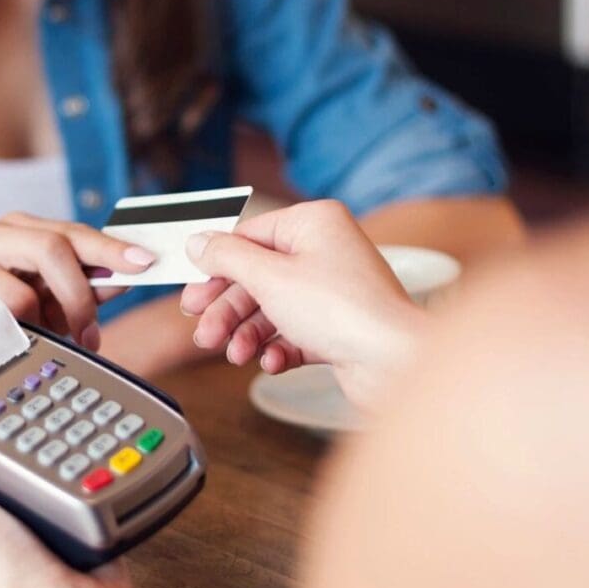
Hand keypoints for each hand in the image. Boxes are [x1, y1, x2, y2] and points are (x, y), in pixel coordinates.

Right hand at [0, 212, 154, 350]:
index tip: (142, 263)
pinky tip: (5, 343)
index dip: (109, 249)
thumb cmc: (6, 313)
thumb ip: (90, 285)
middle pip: (48, 248)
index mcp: (15, 228)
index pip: (69, 232)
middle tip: (89, 332)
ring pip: (17, 292)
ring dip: (39, 323)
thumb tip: (127, 274)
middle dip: (79, 295)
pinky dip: (3, 337)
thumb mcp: (53, 299)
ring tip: (36, 338)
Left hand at [0, 437, 146, 587]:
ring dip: (61, 452)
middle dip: (22, 432)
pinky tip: (91, 464)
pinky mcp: (80, 525)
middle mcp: (4, 518)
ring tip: (64, 428)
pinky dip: (93, 475)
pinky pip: (86, 487)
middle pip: (9, 458)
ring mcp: (44, 522)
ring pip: (51, 468)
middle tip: (30, 403)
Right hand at [180, 200, 425, 407]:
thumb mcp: (269, 277)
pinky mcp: (338, 327)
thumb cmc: (342, 311)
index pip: (250, 236)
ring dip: (248, 334)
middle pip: (257, 276)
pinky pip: (294, 332)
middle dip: (228, 310)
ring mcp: (333, 290)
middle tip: (204, 332)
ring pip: (272, 308)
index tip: (192, 290)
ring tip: (235, 354)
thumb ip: (227, 257)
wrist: (396, 364)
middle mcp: (326, 251)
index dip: (217, 266)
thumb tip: (198, 242)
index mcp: (314, 223)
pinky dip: (277, 348)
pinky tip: (270, 363)